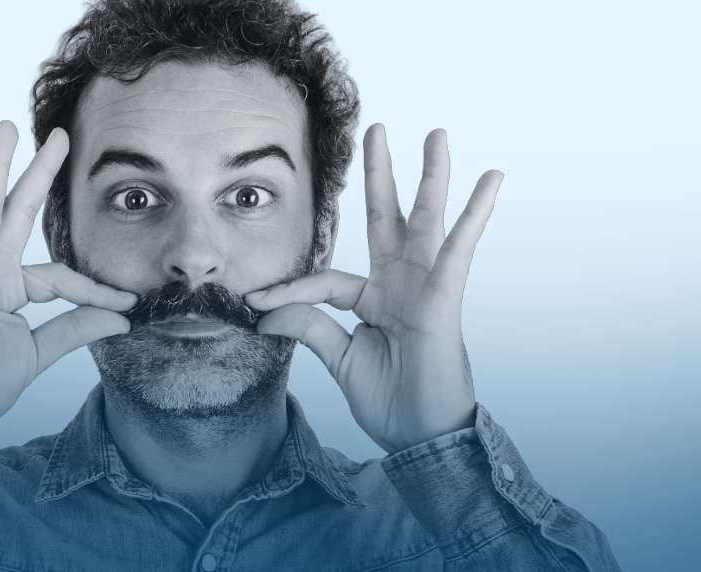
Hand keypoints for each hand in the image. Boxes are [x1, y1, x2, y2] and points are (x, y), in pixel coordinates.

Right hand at [0, 121, 136, 443]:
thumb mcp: (39, 353)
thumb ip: (74, 329)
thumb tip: (121, 318)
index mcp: (14, 287)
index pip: (63, 275)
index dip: (96, 289)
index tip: (129, 302)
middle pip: (20, 212)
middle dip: (39, 173)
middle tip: (61, 136)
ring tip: (7, 128)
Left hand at [246, 125, 501, 453]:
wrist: (420, 436)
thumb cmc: (389, 399)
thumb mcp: (339, 359)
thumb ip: (310, 328)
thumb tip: (267, 312)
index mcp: (372, 299)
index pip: (324, 280)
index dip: (288, 292)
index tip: (254, 303)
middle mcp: (399, 284)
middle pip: (386, 218)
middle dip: (381, 174)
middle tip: (376, 129)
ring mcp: (424, 287)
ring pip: (425, 221)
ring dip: (431, 176)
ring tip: (436, 134)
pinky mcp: (445, 298)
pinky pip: (459, 250)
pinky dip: (474, 215)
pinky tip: (491, 179)